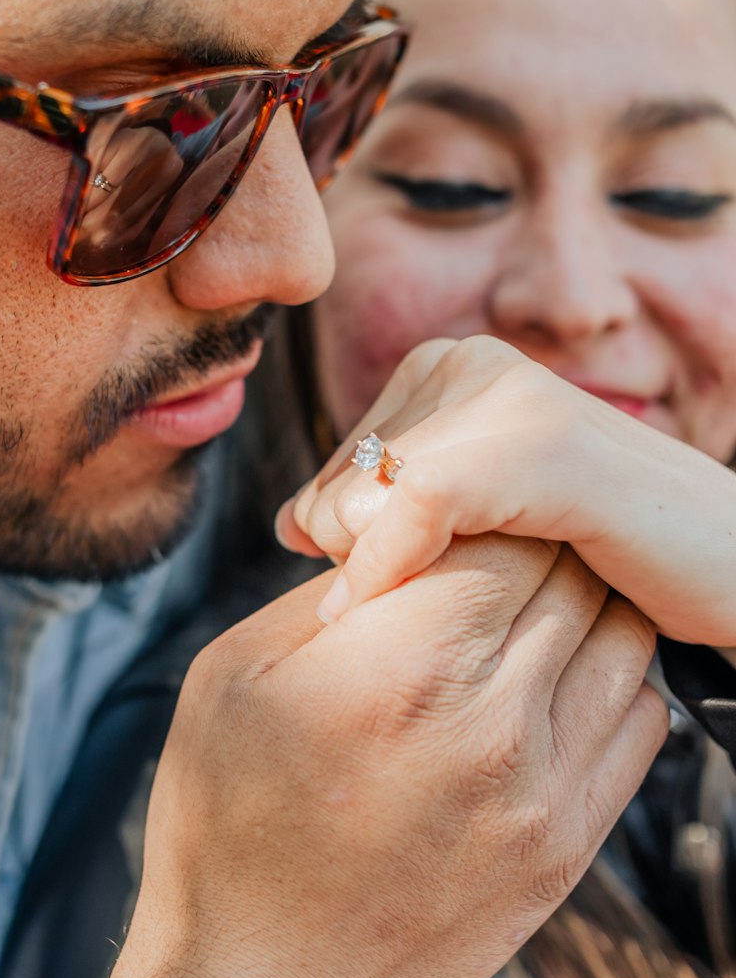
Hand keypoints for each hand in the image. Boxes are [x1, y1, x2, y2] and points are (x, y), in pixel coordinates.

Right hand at [47, 534, 665, 977]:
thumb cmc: (226, 826)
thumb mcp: (233, 675)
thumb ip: (332, 593)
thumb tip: (401, 538)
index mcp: (399, 666)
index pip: (502, 532)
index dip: (473, 515)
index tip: (439, 528)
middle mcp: (490, 723)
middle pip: (570, 576)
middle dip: (525, 549)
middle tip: (476, 561)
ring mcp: (543, 794)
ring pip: (621, 641)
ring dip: (575, 610)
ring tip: (512, 622)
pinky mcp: (567, 849)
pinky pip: (639, 723)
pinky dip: (606, 683)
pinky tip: (541, 691)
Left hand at [281, 335, 735, 644]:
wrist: (734, 568)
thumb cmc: (610, 558)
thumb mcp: (483, 525)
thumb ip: (390, 511)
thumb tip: (288, 521)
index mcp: (454, 367)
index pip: (335, 464)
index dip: (335, 542)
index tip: (363, 598)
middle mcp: (475, 361)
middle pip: (338, 482)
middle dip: (352, 561)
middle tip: (406, 611)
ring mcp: (513, 395)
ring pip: (364, 494)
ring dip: (372, 573)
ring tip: (423, 616)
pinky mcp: (545, 444)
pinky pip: (420, 501)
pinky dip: (388, 564)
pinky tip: (384, 610)